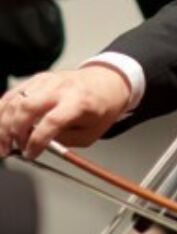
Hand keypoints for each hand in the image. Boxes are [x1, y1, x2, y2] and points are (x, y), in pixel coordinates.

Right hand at [0, 65, 130, 159]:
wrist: (108, 82)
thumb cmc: (101, 108)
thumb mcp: (91, 133)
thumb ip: (64, 141)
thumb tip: (37, 146)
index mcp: (80, 101)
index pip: (52, 121)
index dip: (37, 140)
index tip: (30, 154)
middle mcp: (62, 87)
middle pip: (27, 107)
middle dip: (13, 132)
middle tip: (11, 149)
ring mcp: (48, 80)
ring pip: (15, 100)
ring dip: (3, 124)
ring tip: (4, 143)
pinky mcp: (38, 78)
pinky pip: (12, 93)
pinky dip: (2, 110)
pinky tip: (1, 126)